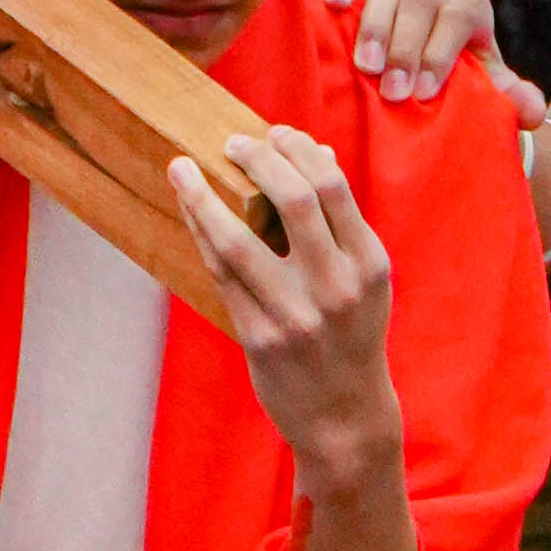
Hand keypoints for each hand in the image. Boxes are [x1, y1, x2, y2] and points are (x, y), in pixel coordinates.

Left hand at [168, 123, 403, 490]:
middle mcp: (335, 287)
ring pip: (239, 238)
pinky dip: (201, 236)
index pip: (331, 185)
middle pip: (292, 198)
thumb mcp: (365, 280)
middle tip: (232, 144)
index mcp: (367, 264)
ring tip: (182, 169)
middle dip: (257, 159)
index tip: (274, 134)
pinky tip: (189, 213)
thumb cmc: (352, 337)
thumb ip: (342, 224)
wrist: (345, 417)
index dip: (297, 149)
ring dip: (202, 196)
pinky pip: (221, 275)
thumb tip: (315, 154)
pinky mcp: (260, 338)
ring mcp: (295, 315)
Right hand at [317, 0, 536, 124]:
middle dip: (407, 48)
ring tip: (364, 66)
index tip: (424, 92)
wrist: (428, 81)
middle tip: (393, 91)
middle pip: (422, 3)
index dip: (442, 50)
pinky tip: (332, 4)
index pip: (461, 15)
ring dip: (375, 27)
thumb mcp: (485, 95)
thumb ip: (512, 100)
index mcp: (469, 12)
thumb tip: (532, 110)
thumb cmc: (456, 88)